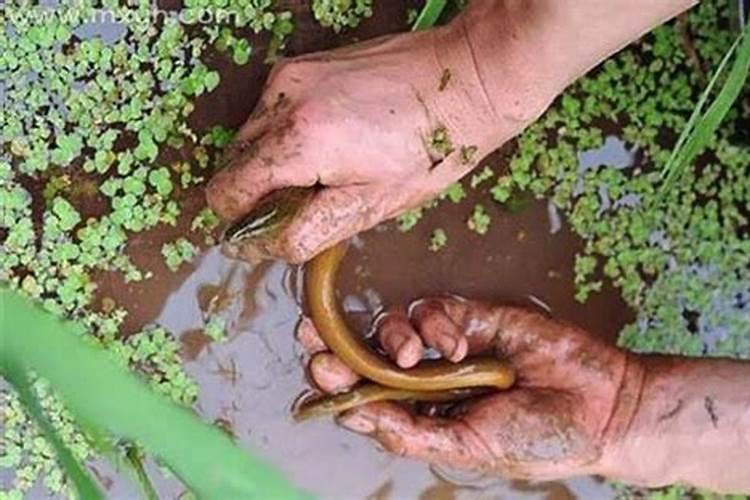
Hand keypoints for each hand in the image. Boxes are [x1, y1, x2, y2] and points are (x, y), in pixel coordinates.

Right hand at [206, 2, 553, 262]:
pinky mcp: (300, 65)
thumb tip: (262, 246)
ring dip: (271, 163)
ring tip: (324, 170)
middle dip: (258, 192)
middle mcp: (282, 100)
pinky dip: (284, 136)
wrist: (465, 79)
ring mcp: (288, 76)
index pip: (227, 193)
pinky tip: (328, 141)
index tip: (272, 229)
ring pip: (248, 137)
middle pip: (232, 164)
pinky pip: (269, 112)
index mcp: (299, 142)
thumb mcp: (371, 206)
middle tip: (309, 201)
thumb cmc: (430, 149)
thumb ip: (308, 231)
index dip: (242, 222)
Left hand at [296, 296, 643, 479]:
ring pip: (393, 327)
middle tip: (312, 336)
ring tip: (412, 357)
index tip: (316, 370)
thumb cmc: (537, 438)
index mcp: (422, 415)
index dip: (337, 381)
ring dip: (391, 337)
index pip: (365, 395)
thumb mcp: (469, 447)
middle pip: (367, 354)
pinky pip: (433, 310)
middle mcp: (427, 379)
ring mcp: (447, 345)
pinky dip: (437, 323)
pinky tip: (458, 345)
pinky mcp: (471, 315)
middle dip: (337, 344)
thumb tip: (355, 415)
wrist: (599, 406)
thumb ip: (413, 431)